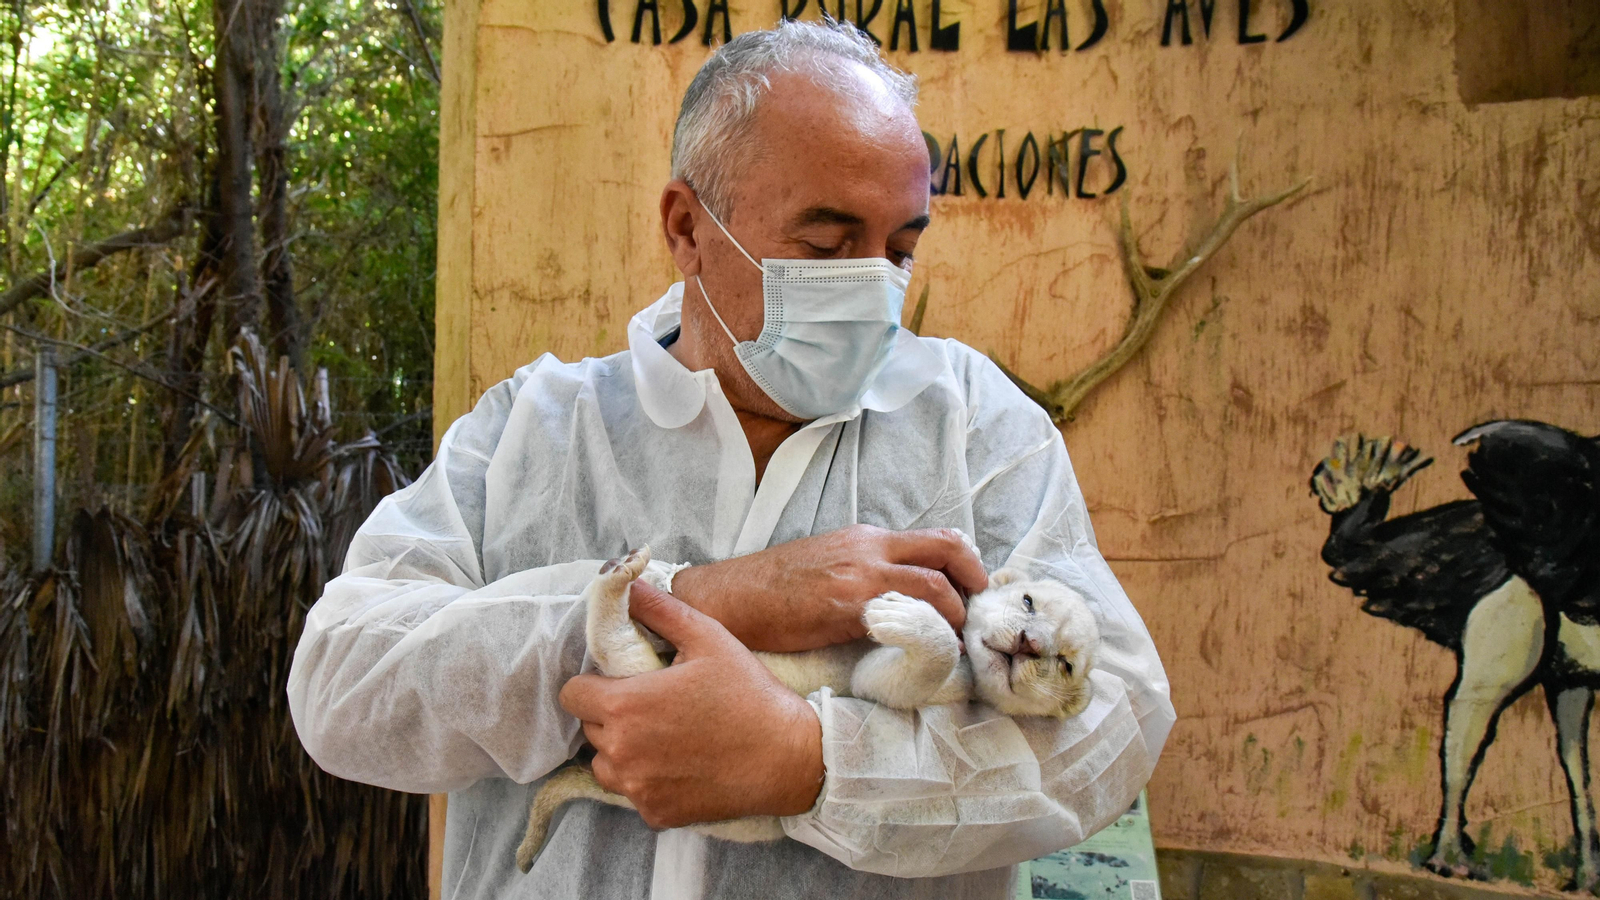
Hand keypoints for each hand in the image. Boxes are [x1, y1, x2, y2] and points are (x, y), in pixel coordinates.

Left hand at [558, 581, 823, 828]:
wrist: (788, 757)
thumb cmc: (748, 693)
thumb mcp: (707, 638)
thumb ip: (659, 610)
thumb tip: (629, 584)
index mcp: (624, 706)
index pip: (571, 694)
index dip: (592, 684)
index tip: (620, 682)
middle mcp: (621, 752)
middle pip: (589, 728)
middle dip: (611, 714)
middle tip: (652, 705)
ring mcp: (636, 788)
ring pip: (605, 764)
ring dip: (622, 750)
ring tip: (663, 735)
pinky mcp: (655, 814)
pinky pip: (633, 792)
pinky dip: (648, 779)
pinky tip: (681, 762)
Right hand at [670, 525, 987, 652]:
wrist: (731, 597)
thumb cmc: (774, 588)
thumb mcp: (830, 562)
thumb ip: (868, 570)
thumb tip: (904, 596)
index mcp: (867, 538)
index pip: (937, 539)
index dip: (966, 564)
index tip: (973, 591)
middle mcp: (870, 548)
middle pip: (948, 551)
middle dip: (975, 582)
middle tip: (979, 614)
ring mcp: (861, 575)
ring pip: (936, 584)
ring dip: (957, 615)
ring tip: (957, 640)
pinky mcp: (848, 605)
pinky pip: (907, 615)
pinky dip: (931, 634)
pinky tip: (933, 654)